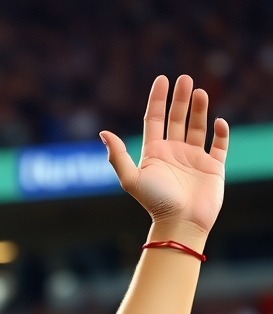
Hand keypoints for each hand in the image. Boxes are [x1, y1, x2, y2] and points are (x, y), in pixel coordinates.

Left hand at [101, 75, 227, 245]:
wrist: (180, 223)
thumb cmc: (155, 202)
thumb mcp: (132, 178)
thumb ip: (118, 156)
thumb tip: (103, 132)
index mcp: (154, 153)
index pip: (154, 120)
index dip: (157, 100)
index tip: (162, 79)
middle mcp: (173, 153)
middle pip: (176, 119)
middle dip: (180, 99)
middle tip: (184, 79)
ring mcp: (194, 158)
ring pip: (198, 126)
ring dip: (199, 108)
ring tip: (199, 92)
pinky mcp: (213, 166)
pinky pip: (219, 144)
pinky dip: (220, 131)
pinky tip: (218, 122)